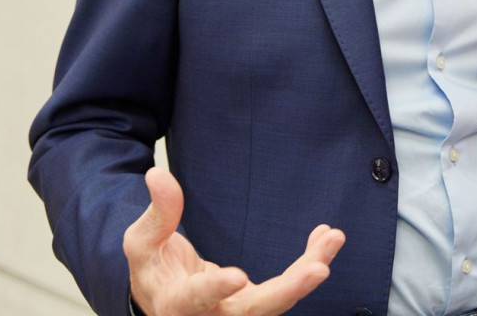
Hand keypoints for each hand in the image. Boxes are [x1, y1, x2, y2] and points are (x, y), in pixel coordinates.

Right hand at [124, 166, 344, 314]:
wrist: (165, 298)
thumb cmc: (152, 268)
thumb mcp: (142, 242)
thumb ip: (158, 213)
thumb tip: (158, 174)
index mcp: (177, 304)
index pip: (196, 299)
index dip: (215, 290)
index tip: (238, 276)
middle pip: (254, 310)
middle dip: (289, 291)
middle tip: (319, 270)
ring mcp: (238, 313)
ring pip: (279, 300)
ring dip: (309, 269)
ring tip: (333, 238)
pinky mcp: (256, 304)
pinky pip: (288, 289)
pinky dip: (308, 264)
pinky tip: (325, 238)